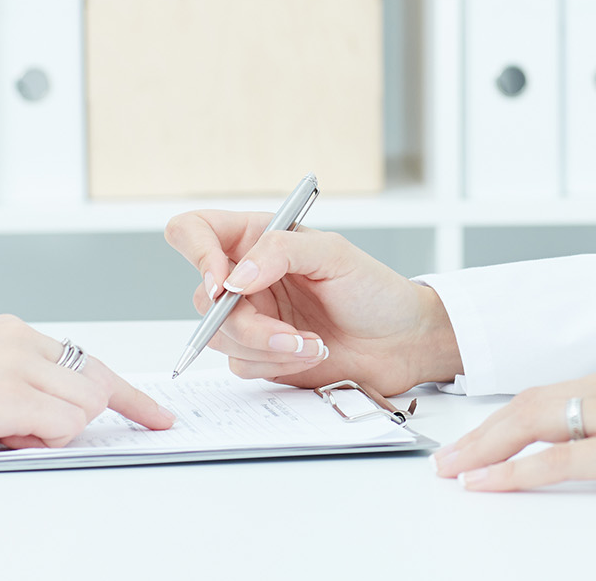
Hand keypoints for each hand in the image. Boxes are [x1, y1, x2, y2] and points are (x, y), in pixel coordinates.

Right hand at [0, 315, 175, 469]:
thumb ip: (12, 386)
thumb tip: (54, 416)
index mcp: (10, 333)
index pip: (86, 361)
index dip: (127, 393)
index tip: (157, 414)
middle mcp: (20, 339)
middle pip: (98, 382)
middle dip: (105, 414)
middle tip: (90, 430)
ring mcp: (16, 362)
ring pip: (86, 406)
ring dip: (55, 432)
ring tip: (2, 432)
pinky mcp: (6, 392)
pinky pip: (64, 425)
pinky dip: (43, 440)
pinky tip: (2, 435)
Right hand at [165, 210, 462, 396]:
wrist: (401, 342)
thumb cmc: (374, 291)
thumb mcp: (334, 254)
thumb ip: (281, 252)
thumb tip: (235, 277)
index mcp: (256, 238)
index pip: (194, 232)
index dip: (197, 255)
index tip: (223, 284)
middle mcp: (246, 277)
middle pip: (203, 299)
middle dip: (247, 324)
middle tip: (289, 333)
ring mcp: (251, 317)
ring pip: (219, 338)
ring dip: (268, 347)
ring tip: (314, 343)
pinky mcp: (259, 354)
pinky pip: (241, 365)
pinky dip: (277, 364)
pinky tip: (311, 354)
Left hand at [431, 353, 595, 498]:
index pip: (559, 390)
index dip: (513, 415)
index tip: (483, 437)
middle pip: (534, 401)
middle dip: (483, 431)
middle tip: (448, 458)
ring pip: (537, 422)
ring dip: (487, 449)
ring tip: (454, 471)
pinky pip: (562, 458)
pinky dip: (517, 472)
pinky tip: (489, 484)